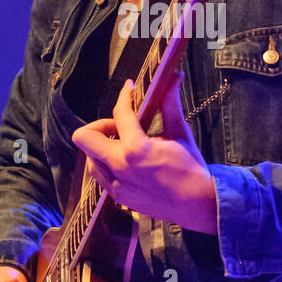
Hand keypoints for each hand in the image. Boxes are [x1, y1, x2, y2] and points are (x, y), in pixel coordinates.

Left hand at [71, 73, 217, 234]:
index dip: (124, 96)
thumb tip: (174, 77)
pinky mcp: (118, 197)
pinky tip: (126, 162)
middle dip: (99, 126)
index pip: (119, 114)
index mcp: (136, 149)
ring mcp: (116, 185)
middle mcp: (120, 167)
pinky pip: (99, 175)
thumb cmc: (191, 168)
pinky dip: (107, 164)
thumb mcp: (181, 134)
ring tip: (124, 145)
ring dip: (102, 147)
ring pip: (89, 158)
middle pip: (84, 137)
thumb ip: (170, 105)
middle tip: (119, 127)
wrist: (196, 205)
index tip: (130, 90)